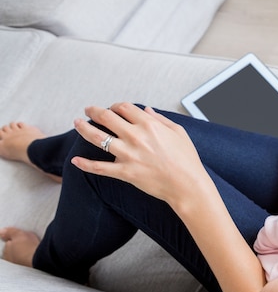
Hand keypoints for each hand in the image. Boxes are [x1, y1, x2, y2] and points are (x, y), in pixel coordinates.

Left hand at [70, 103, 206, 208]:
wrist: (188, 185)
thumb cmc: (187, 161)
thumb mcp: (179, 133)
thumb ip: (161, 119)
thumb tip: (147, 110)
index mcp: (149, 125)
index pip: (124, 107)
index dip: (115, 105)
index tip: (111, 108)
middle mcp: (136, 137)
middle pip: (106, 117)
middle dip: (94, 111)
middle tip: (88, 111)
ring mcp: (128, 155)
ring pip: (97, 137)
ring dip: (83, 128)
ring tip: (77, 124)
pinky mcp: (125, 172)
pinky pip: (100, 167)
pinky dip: (85, 165)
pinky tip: (75, 161)